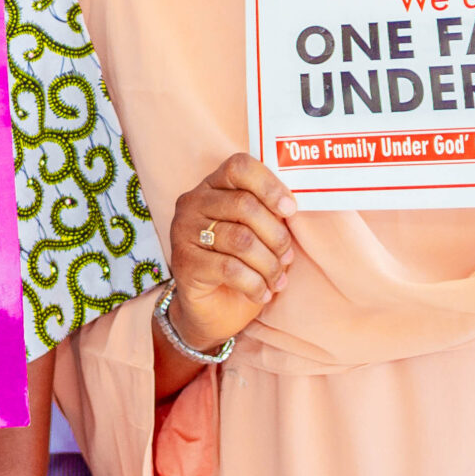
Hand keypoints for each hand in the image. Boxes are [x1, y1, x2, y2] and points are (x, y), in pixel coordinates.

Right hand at [164, 153, 298, 352]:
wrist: (212, 308)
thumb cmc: (242, 264)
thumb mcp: (259, 234)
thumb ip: (270, 215)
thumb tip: (291, 210)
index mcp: (213, 186)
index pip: (239, 167)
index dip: (269, 185)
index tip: (290, 210)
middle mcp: (193, 202)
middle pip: (245, 205)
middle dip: (276, 235)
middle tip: (286, 257)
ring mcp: (183, 231)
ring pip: (241, 240)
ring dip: (269, 265)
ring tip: (277, 279)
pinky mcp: (184, 262)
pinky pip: (230, 269)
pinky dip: (254, 284)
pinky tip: (261, 293)